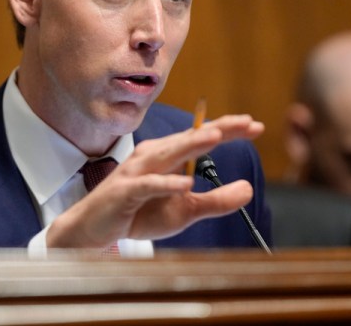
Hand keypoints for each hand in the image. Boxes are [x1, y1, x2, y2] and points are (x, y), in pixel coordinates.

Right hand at [45, 114, 263, 248]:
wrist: (95, 228)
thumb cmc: (138, 213)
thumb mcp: (185, 210)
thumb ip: (215, 200)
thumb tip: (249, 188)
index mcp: (167, 156)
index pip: (200, 138)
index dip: (227, 129)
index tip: (255, 126)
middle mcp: (153, 156)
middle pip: (189, 138)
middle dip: (217, 129)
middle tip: (246, 122)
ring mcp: (138, 171)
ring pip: (169, 153)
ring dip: (192, 144)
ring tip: (216, 137)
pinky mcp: (125, 190)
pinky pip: (148, 184)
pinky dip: (166, 183)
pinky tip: (185, 183)